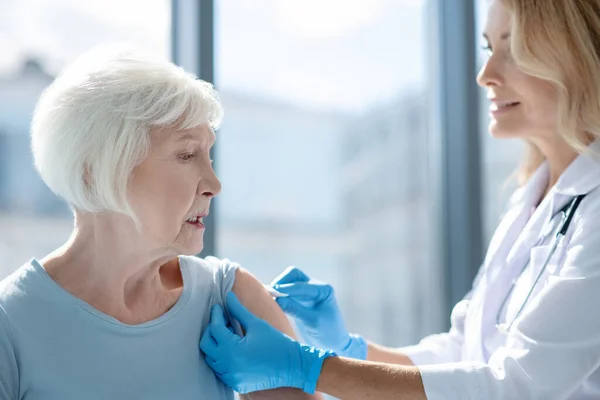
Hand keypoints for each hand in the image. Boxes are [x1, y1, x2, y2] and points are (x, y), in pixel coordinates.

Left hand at [200, 292, 334, 394]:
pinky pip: (221, 370)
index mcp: (233, 350)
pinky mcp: (236, 383)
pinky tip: (232, 348)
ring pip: (211, 359)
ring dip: (216, 345)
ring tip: (228, 334)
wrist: (293, 366)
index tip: (218, 306)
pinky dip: (222, 358)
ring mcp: (231, 377)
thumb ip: (238, 310)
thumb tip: (228, 296)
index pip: (215, 329)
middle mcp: (228, 366)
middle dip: (211, 330)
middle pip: (206, 345)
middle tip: (221, 320)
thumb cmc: (277, 343)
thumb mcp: (256, 324)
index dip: (216, 315)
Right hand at [271, 267, 366, 359]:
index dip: (286, 288)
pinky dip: (279, 294)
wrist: (335, 344)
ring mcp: (307, 292)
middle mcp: (315, 287)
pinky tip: (272, 301)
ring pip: (289, 281)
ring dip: (279, 287)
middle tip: (270, 293)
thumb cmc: (329, 334)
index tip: (273, 292)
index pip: (302, 285)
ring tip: (269, 297)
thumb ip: (296, 309)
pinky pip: (287, 292)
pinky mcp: (300, 299)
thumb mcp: (313, 322)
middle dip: (282, 282)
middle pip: (294, 275)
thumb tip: (277, 300)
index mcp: (323, 290)